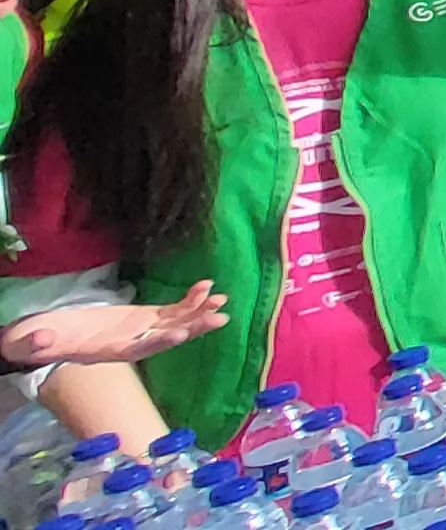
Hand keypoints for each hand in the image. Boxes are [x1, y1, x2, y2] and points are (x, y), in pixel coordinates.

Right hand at [0, 283, 226, 367]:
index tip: (179, 334)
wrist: (41, 336)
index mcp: (107, 352)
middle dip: (192, 328)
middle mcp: (130, 344)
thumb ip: (37, 343)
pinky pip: (170, 310)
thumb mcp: (30, 342)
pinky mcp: (142, 317)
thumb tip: (43, 338)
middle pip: (166, 338)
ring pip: (174, 323)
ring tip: (221, 300)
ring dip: (198, 312)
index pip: (137, 350)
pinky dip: (189, 300)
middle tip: (219, 318)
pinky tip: (206, 287)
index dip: (158, 342)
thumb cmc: (35, 341)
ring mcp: (139, 330)